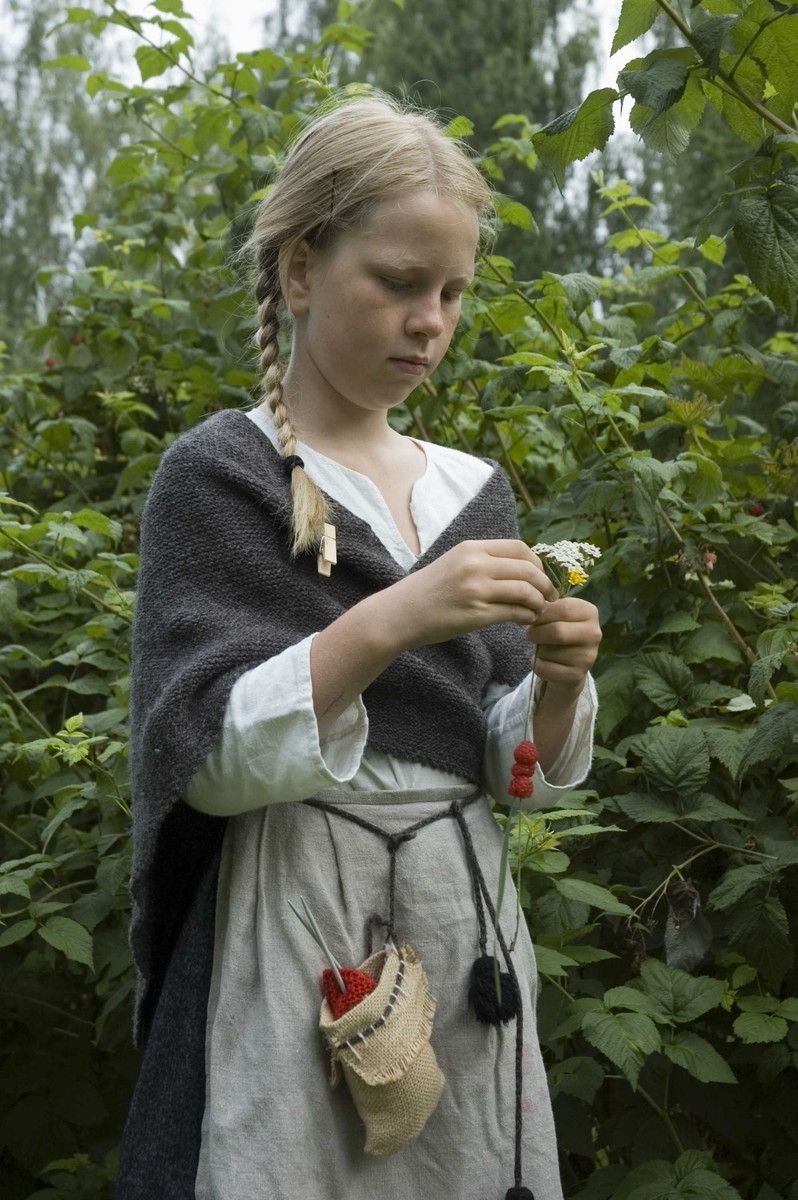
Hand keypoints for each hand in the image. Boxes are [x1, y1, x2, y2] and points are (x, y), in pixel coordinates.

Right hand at [383, 539, 558, 651]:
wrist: (401, 613)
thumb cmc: (429, 591)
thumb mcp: (455, 562)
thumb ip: (485, 561)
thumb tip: (521, 568)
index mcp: (472, 548)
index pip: (520, 549)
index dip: (537, 564)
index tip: (540, 577)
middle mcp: (475, 565)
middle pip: (528, 570)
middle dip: (545, 585)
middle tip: (549, 597)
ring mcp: (476, 589)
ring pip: (525, 592)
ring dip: (538, 603)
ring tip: (537, 611)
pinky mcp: (475, 614)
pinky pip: (514, 612)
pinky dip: (526, 617)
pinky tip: (524, 621)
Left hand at [525, 597, 601, 691]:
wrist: (568, 665)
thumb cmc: (559, 633)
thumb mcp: (555, 616)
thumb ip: (546, 610)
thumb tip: (528, 613)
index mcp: (590, 613)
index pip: (564, 609)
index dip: (541, 613)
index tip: (531, 617)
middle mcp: (593, 634)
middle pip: (557, 631)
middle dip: (536, 632)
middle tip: (529, 634)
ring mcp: (587, 657)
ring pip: (548, 651)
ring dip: (538, 650)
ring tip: (544, 649)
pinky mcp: (576, 675)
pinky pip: (544, 667)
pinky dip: (537, 664)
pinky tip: (545, 662)